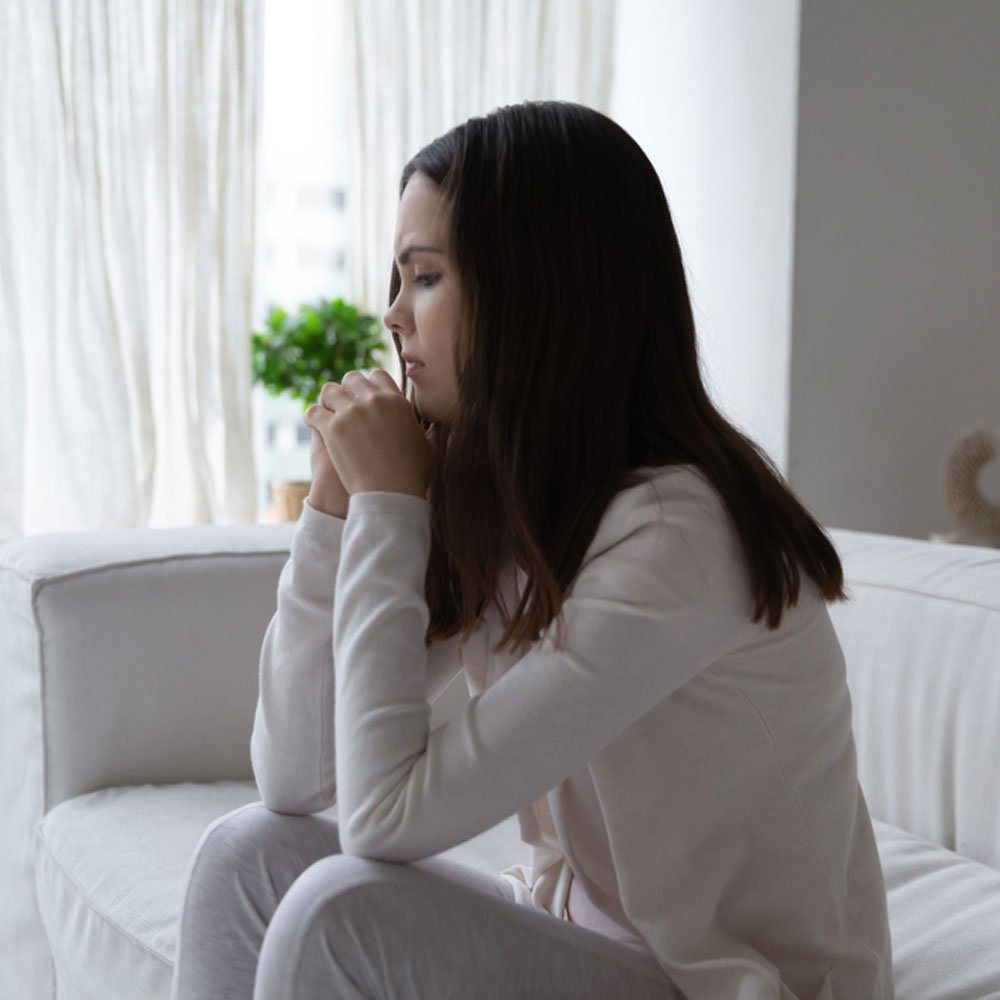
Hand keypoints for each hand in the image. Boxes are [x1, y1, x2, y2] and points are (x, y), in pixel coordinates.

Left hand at [303, 370, 439, 501]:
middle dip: (346, 390)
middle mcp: (374, 401)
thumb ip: (433, 432)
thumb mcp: (430, 449)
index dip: (368, 385)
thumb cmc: (412, 476)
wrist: (390, 494)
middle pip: (352, 379)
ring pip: (330, 391)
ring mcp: (352, 412)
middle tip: (342, 405)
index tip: (363, 397)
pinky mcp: (333, 428)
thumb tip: (440, 425)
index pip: (377, 375)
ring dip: (328, 401)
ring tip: (327, 414)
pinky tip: (314, 425)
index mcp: (397, 401)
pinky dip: (312, 417)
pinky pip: (314, 412)